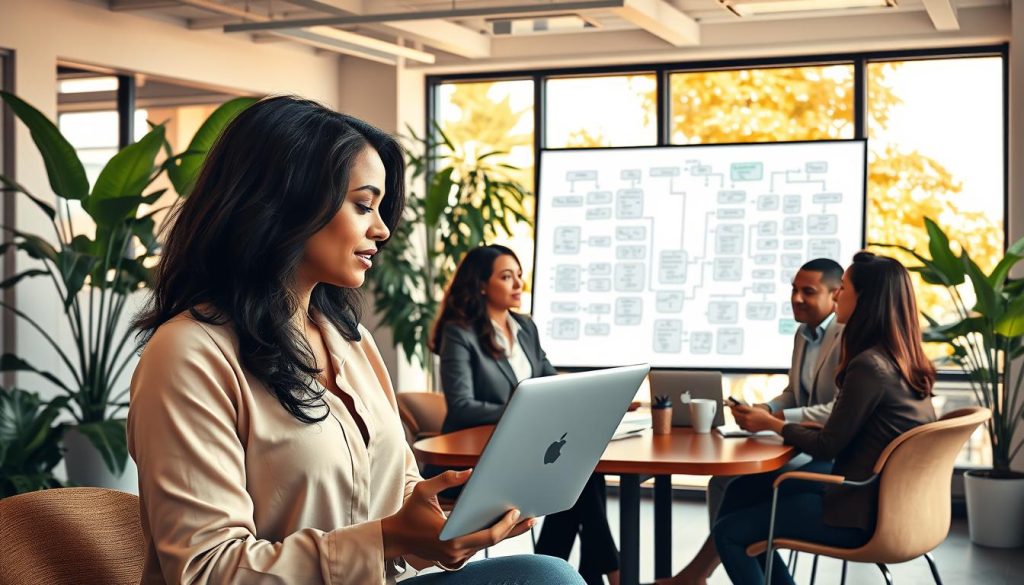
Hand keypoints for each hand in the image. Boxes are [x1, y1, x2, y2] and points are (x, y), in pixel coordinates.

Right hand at [381, 469, 533, 566]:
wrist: (396, 538)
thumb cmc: (410, 513)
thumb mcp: (424, 491)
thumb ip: (445, 479)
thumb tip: (470, 472)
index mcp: (450, 539)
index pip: (487, 536)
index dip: (505, 525)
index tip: (516, 512)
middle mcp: (456, 553)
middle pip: (493, 542)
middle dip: (514, 529)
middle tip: (532, 517)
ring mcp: (457, 558)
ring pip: (487, 545)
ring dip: (504, 532)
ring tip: (524, 519)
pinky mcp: (457, 559)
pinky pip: (478, 546)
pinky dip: (491, 535)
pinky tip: (504, 524)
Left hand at [733, 405, 782, 432]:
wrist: (770, 423)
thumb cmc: (763, 415)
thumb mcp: (754, 409)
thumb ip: (744, 407)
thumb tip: (737, 406)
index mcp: (746, 416)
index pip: (735, 411)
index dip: (733, 408)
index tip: (731, 406)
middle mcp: (746, 422)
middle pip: (735, 417)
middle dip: (734, 413)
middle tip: (734, 410)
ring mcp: (748, 427)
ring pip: (738, 423)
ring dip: (737, 418)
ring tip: (738, 415)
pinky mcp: (750, 430)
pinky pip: (742, 426)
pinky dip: (741, 423)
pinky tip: (743, 420)